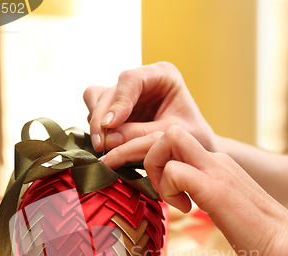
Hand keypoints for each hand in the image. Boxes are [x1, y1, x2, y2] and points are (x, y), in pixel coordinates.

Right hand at [83, 62, 216, 152]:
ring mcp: (127, 94)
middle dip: (101, 118)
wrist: (191, 148)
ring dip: (96, 123)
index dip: (118, 102)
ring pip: (97, 98)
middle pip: (110, 91)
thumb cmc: (191, 138)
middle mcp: (142, 80)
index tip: (110, 125)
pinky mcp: (117, 109)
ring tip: (102, 146)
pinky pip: (96, 112)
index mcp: (162, 75)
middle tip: (101, 145)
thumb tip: (109, 139)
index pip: (131, 79)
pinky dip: (98, 128)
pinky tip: (106, 144)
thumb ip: (141, 135)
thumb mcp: (169, 136)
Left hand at [101, 126, 287, 255]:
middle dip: (143, 154)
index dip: (152, 156)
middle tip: (151, 186)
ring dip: (155, 169)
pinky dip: (167, 189)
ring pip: (167, 139)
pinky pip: (175, 170)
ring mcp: (216, 171)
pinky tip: (184, 208)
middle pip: (166, 130)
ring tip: (169, 197)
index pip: (174, 140)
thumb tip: (180, 198)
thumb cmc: (254, 233)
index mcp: (215, 163)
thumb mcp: (220, 205)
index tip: (150, 183)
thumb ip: (201, 194)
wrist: (286, 244)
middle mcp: (215, 160)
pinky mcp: (215, 189)